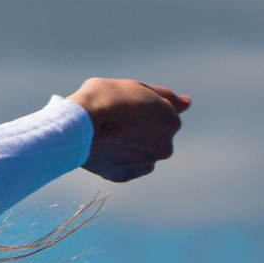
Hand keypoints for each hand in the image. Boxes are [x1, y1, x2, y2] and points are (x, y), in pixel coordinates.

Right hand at [67, 77, 190, 181]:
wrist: (75, 126)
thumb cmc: (103, 99)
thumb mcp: (135, 87)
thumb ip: (164, 96)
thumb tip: (188, 103)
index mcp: (171, 121)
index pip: (164, 116)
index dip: (144, 111)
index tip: (125, 109)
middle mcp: (165, 145)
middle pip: (155, 137)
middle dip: (141, 132)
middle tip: (115, 124)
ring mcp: (145, 163)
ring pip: (142, 154)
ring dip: (130, 148)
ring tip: (106, 137)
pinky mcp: (125, 176)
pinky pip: (125, 168)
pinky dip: (117, 161)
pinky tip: (102, 150)